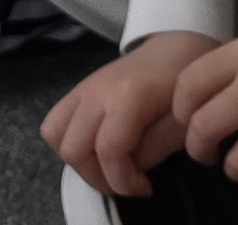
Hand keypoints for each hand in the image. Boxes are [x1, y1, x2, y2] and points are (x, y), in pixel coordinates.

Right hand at [44, 34, 217, 199]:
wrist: (173, 49)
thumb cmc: (184, 87)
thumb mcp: (184, 124)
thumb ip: (155, 150)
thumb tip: (130, 170)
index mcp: (129, 96)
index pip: (108, 149)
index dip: (123, 181)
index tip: (146, 187)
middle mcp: (97, 90)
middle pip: (73, 148)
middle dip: (99, 177)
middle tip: (127, 180)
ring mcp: (82, 88)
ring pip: (55, 135)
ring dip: (79, 162)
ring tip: (109, 167)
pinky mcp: (76, 90)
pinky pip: (54, 123)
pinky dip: (68, 144)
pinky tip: (96, 149)